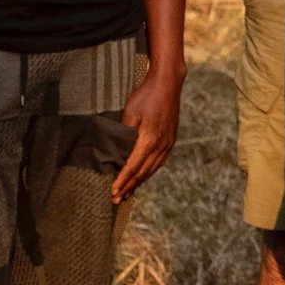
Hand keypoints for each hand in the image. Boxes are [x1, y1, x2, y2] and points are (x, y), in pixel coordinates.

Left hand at [111, 59, 184, 202]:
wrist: (168, 84)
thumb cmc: (146, 96)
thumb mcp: (129, 114)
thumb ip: (123, 135)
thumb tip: (116, 152)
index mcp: (150, 140)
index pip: (133, 166)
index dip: (122, 180)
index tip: (113, 191)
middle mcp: (161, 145)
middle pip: (143, 172)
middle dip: (129, 186)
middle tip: (117, 199)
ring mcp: (168, 143)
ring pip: (152, 169)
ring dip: (139, 182)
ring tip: (128, 193)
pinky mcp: (171, 140)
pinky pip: (159, 162)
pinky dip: (149, 172)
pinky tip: (143, 176)